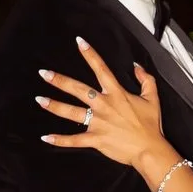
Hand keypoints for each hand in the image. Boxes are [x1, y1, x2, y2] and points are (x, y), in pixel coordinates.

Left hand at [38, 38, 169, 171]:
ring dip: (54, 106)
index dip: (90, 54)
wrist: (150, 149)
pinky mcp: (95, 139)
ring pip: (72, 113)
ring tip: (40, 100)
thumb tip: (136, 66)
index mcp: (116, 93)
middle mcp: (104, 105)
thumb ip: (146, 79)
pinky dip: (59, 140)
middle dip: (60, 81)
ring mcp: (98, 123)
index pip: (101, 69)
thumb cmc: (151, 125)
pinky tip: (45, 137)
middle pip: (78, 89)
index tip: (79, 42)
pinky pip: (74, 140)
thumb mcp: (152, 98)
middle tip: (44, 73)